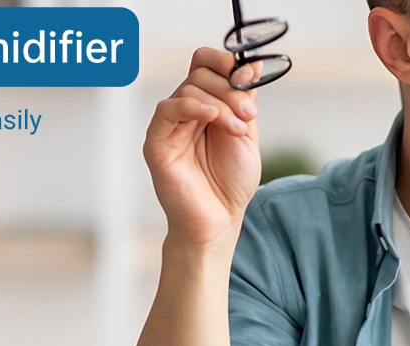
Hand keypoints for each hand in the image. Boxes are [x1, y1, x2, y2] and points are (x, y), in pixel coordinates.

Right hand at [143, 47, 262, 249]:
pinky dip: (193, 106)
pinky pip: (168, 109)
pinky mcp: (157, 142)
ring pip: (189, 87)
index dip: (227, 62)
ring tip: (238, 129)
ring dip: (222, 103)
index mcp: (206, 104)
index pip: (206, 63)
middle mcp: (185, 110)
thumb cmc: (231, 182)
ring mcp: (169, 125)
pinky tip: (214, 118)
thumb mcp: (246, 133)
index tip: (250, 78)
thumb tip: (252, 64)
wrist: (220, 220)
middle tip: (249, 114)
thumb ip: (245, 99)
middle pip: (201, 72)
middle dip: (231, 88)